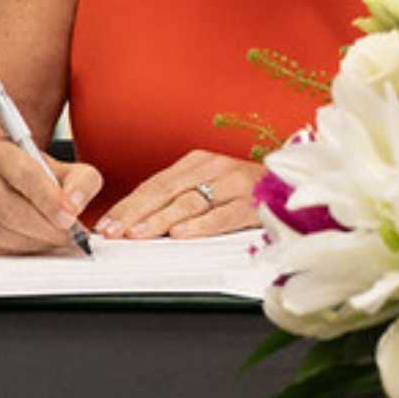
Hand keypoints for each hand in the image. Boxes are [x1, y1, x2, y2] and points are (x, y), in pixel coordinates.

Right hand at [0, 141, 102, 255]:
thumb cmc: (30, 173)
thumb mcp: (62, 166)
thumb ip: (81, 179)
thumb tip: (76, 205)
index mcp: (0, 153)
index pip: (26, 176)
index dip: (50, 199)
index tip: (71, 215)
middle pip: (16, 211)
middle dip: (51, 228)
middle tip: (73, 232)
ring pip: (10, 235)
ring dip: (42, 241)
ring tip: (56, 233)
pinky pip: (4, 251)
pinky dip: (29, 250)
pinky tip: (38, 238)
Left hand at [96, 150, 263, 239]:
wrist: (293, 185)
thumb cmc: (243, 191)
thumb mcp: (207, 186)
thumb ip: (176, 198)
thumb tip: (134, 221)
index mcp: (198, 162)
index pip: (154, 185)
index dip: (127, 205)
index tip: (105, 224)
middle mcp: (215, 167)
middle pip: (167, 191)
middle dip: (136, 214)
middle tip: (114, 232)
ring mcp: (235, 183)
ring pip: (190, 201)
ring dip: (161, 220)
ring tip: (139, 235)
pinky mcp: (254, 202)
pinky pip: (224, 214)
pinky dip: (201, 225)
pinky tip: (182, 234)